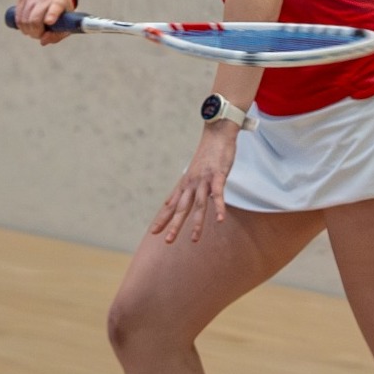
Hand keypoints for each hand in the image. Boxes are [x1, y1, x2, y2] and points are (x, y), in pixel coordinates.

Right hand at [13, 0, 75, 45]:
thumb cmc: (62, 13)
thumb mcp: (66, 24)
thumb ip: (56, 36)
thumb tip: (42, 41)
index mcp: (60, 1)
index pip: (55, 8)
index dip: (51, 15)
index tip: (49, 22)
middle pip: (35, 20)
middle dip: (35, 33)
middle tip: (39, 35)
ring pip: (24, 20)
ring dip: (28, 31)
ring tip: (33, 31)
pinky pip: (18, 16)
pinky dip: (21, 25)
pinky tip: (26, 27)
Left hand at [149, 123, 239, 242]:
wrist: (217, 133)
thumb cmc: (206, 154)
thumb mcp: (191, 173)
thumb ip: (183, 189)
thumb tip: (169, 202)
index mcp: (185, 184)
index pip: (171, 204)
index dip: (163, 218)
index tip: (153, 232)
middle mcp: (191, 183)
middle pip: (181, 207)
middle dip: (174, 225)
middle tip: (167, 241)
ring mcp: (204, 180)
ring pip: (199, 204)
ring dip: (196, 223)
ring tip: (194, 240)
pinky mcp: (218, 175)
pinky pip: (218, 194)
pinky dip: (219, 207)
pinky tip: (220, 220)